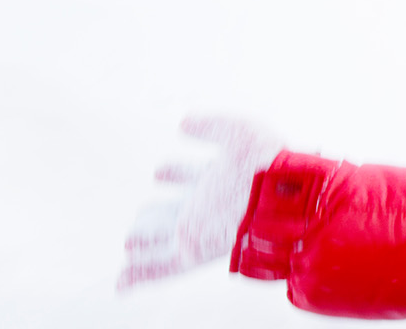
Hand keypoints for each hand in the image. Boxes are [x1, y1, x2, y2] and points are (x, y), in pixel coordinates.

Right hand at [119, 116, 283, 290]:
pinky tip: (121, 283)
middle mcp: (210, 206)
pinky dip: (138, 274)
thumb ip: (210, 126)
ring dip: (145, 240)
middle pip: (177, 211)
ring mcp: (200, 229)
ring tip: (130, 240)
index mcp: (222, 177)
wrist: (283, 195)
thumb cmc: (268, 162)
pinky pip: (159, 266)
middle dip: (157, 212)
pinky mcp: (193, 250)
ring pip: (163, 239)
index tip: (159, 170)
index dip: (176, 172)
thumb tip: (184, 122)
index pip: (193, 175)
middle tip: (141, 214)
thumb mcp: (238, 131)